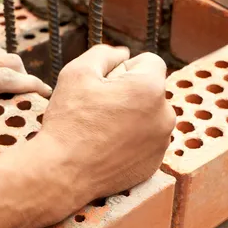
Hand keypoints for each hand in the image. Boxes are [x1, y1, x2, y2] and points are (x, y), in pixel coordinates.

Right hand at [40, 45, 174, 201]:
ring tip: (101, 130)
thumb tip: (123, 54)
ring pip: (148, 118)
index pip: (150, 62)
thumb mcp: (77, 73)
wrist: (63, 173)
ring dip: (131, 118)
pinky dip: (130, 142)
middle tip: (98, 109)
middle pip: (150, 92)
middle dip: (129, 94)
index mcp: (150, 88)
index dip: (125, 68)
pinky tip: (106, 148)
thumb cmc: (69, 122)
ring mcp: (161, 144)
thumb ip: (104, 54)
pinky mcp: (153, 165)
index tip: (105, 84)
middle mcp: (165, 116)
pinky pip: (145, 143)